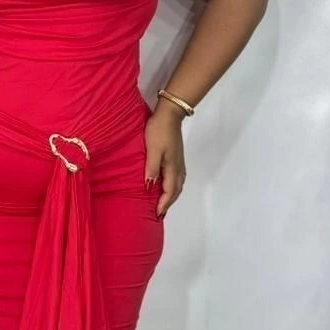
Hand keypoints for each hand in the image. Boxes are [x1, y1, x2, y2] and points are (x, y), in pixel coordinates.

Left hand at [144, 102, 186, 218]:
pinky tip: (166, 187)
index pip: (170, 192)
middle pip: (176, 191)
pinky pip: (177, 178)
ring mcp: (179, 163)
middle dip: (168, 204)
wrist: (169, 114)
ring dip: (171, 196)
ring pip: (178, 185)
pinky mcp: (177, 158)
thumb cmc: (159, 131)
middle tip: (159, 214)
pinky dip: (172, 187)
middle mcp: (179, 168)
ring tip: (162, 204)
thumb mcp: (153, 150)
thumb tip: (150, 187)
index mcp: (172, 168)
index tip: (156, 214)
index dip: (163, 204)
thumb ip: (152, 168)